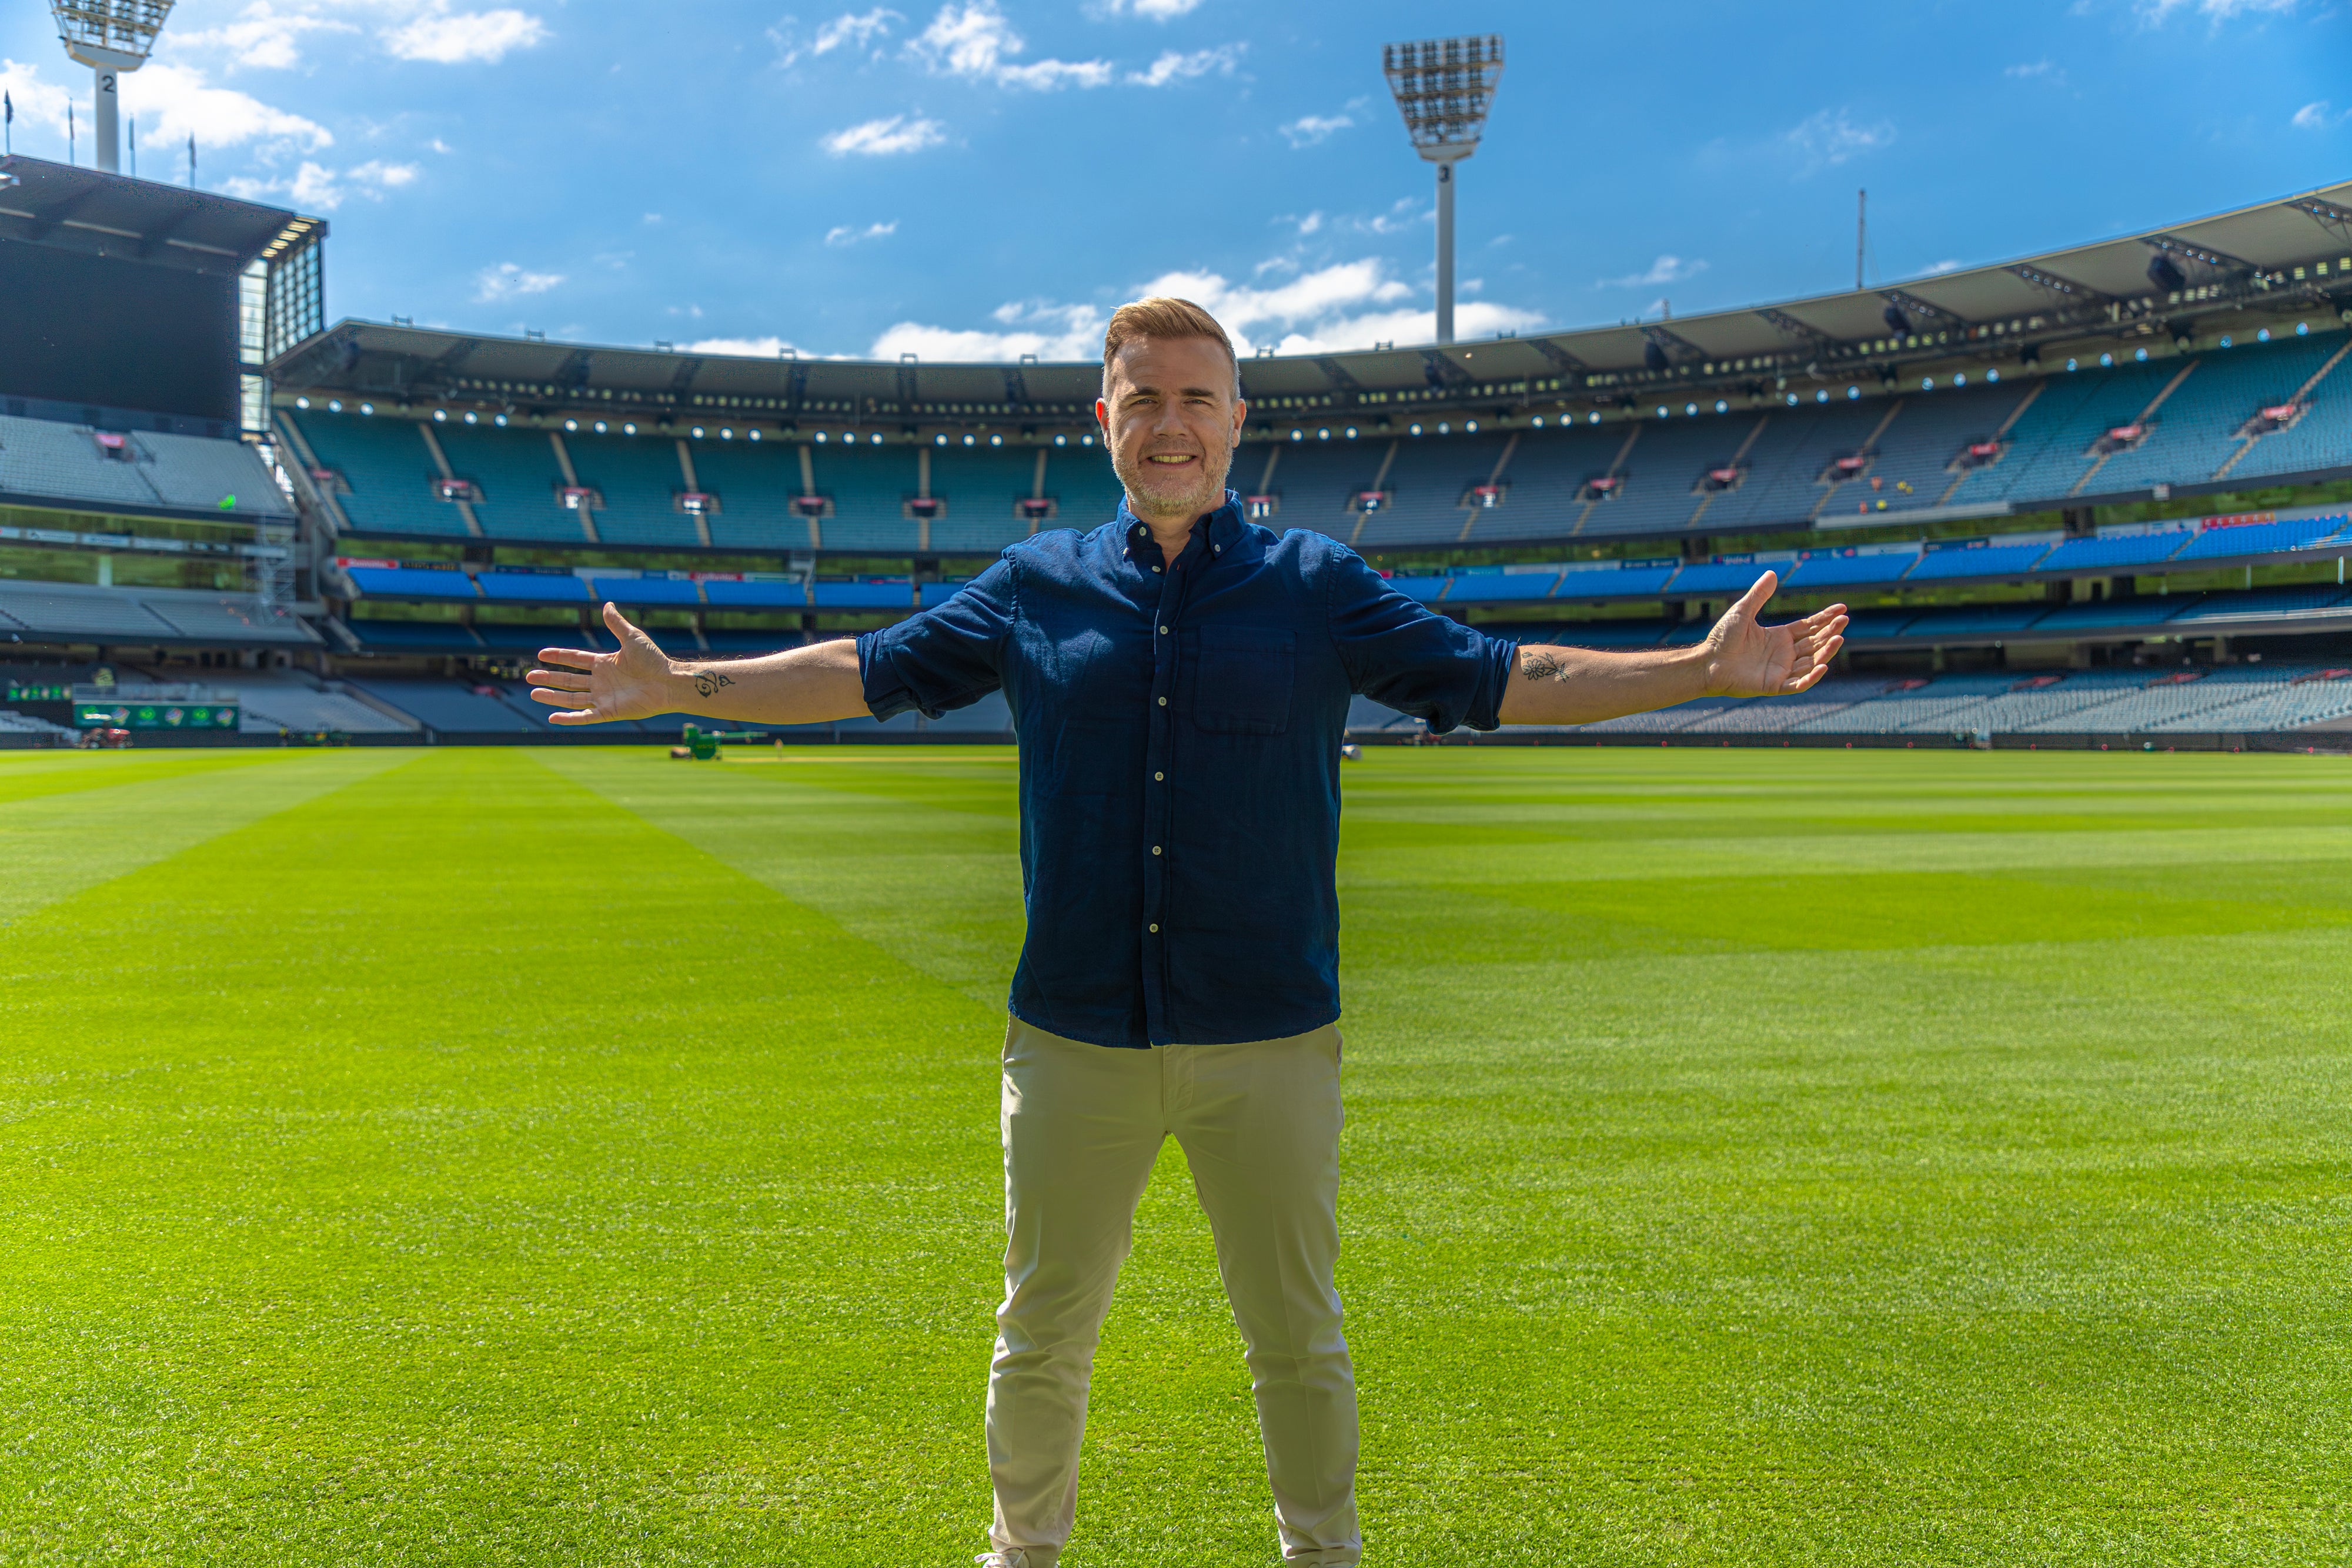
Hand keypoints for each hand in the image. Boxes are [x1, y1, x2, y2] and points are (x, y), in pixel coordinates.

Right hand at [527, 603, 677, 724]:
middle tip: (530, 676)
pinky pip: (586, 716)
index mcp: (604, 663)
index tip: (541, 654)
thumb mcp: (632, 637)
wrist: (668, 681)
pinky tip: (552, 717)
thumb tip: (606, 604)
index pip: (575, 660)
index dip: (558, 657)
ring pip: (572, 698)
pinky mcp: (610, 712)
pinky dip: (569, 718)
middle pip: (568, 680)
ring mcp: (604, 697)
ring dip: (552, 696)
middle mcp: (601, 681)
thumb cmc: (654, 660)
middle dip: (549, 678)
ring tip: (533, 692)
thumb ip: (616, 624)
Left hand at [1701, 573, 1848, 698]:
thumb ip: (1759, 595)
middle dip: (1830, 632)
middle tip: (1844, 620)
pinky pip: (1798, 684)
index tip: (1842, 609)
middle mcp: (1784, 654)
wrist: (1707, 661)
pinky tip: (1823, 666)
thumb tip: (1772, 573)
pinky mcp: (1774, 685)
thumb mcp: (1742, 612)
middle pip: (1814, 642)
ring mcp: (1781, 670)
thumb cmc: (1721, 638)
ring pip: (1811, 662)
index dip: (1825, 618)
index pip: (1809, 627)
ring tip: (1839, 638)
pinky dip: (1811, 677)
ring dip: (1826, 652)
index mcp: (1779, 637)